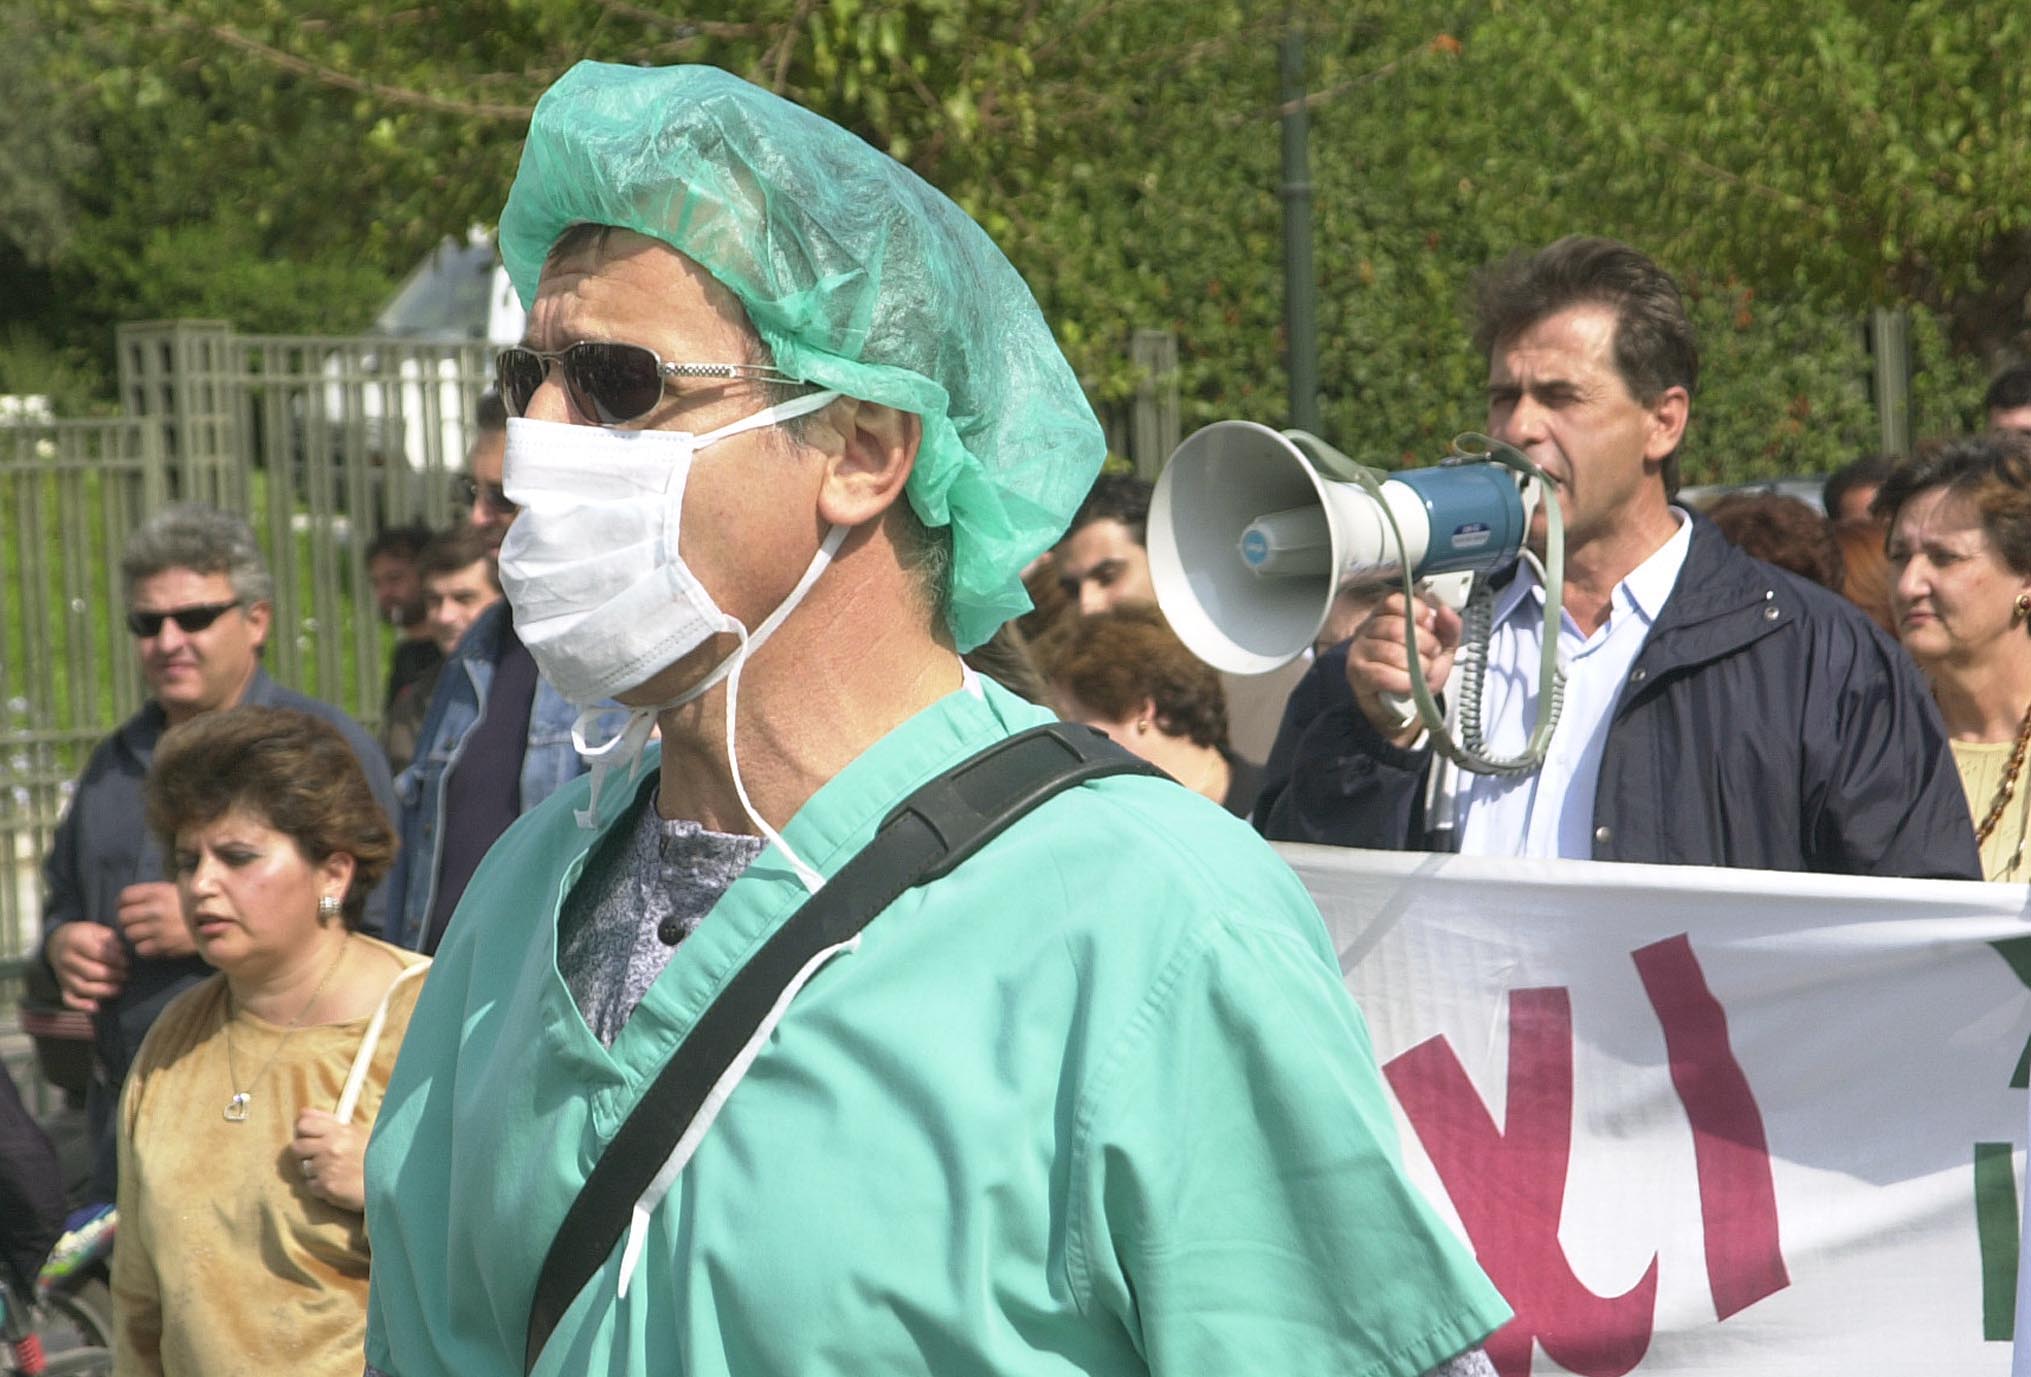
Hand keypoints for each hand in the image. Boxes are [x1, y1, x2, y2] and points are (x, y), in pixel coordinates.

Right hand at [45, 922, 128, 1011]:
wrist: (58, 942)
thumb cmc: (85, 936)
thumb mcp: (97, 930)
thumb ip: (111, 940)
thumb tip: (123, 953)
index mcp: (75, 941)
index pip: (97, 953)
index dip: (115, 959)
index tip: (127, 962)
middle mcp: (66, 959)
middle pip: (91, 972)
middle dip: (112, 975)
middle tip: (126, 975)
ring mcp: (63, 975)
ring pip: (82, 987)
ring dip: (103, 990)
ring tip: (119, 988)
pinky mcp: (63, 987)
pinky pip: (69, 1000)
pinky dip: (82, 1006)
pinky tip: (97, 1007)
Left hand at [116, 882, 195, 959]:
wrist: (219, 922)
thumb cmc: (195, 905)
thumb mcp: (176, 890)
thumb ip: (154, 894)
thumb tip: (131, 901)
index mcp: (157, 892)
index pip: (124, 896)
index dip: (122, 903)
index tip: (127, 907)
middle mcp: (155, 909)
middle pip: (123, 917)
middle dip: (128, 921)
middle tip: (136, 923)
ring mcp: (158, 928)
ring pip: (130, 934)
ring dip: (136, 935)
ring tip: (146, 934)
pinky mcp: (163, 945)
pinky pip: (141, 949)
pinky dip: (145, 948)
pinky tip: (153, 944)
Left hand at [291, 1109, 366, 1211]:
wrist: (389, 1181)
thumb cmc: (375, 1156)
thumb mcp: (356, 1132)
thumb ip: (328, 1122)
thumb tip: (304, 1112)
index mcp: (339, 1131)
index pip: (304, 1124)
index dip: (303, 1131)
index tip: (309, 1136)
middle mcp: (330, 1148)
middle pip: (297, 1147)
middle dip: (304, 1153)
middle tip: (317, 1156)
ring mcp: (326, 1168)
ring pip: (303, 1169)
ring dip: (314, 1170)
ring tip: (332, 1171)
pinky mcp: (325, 1187)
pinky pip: (311, 1186)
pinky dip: (320, 1186)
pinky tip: (334, 1182)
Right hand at [1343, 591, 1462, 746]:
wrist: (1405, 707)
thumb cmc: (1418, 673)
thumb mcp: (1441, 649)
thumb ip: (1449, 628)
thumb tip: (1446, 611)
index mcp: (1388, 615)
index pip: (1396, 601)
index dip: (1418, 613)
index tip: (1430, 627)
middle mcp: (1369, 629)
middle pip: (1396, 627)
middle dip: (1424, 643)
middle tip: (1431, 655)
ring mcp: (1360, 650)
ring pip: (1390, 651)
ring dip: (1415, 666)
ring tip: (1422, 672)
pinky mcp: (1357, 673)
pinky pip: (1382, 674)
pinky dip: (1402, 681)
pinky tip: (1410, 685)